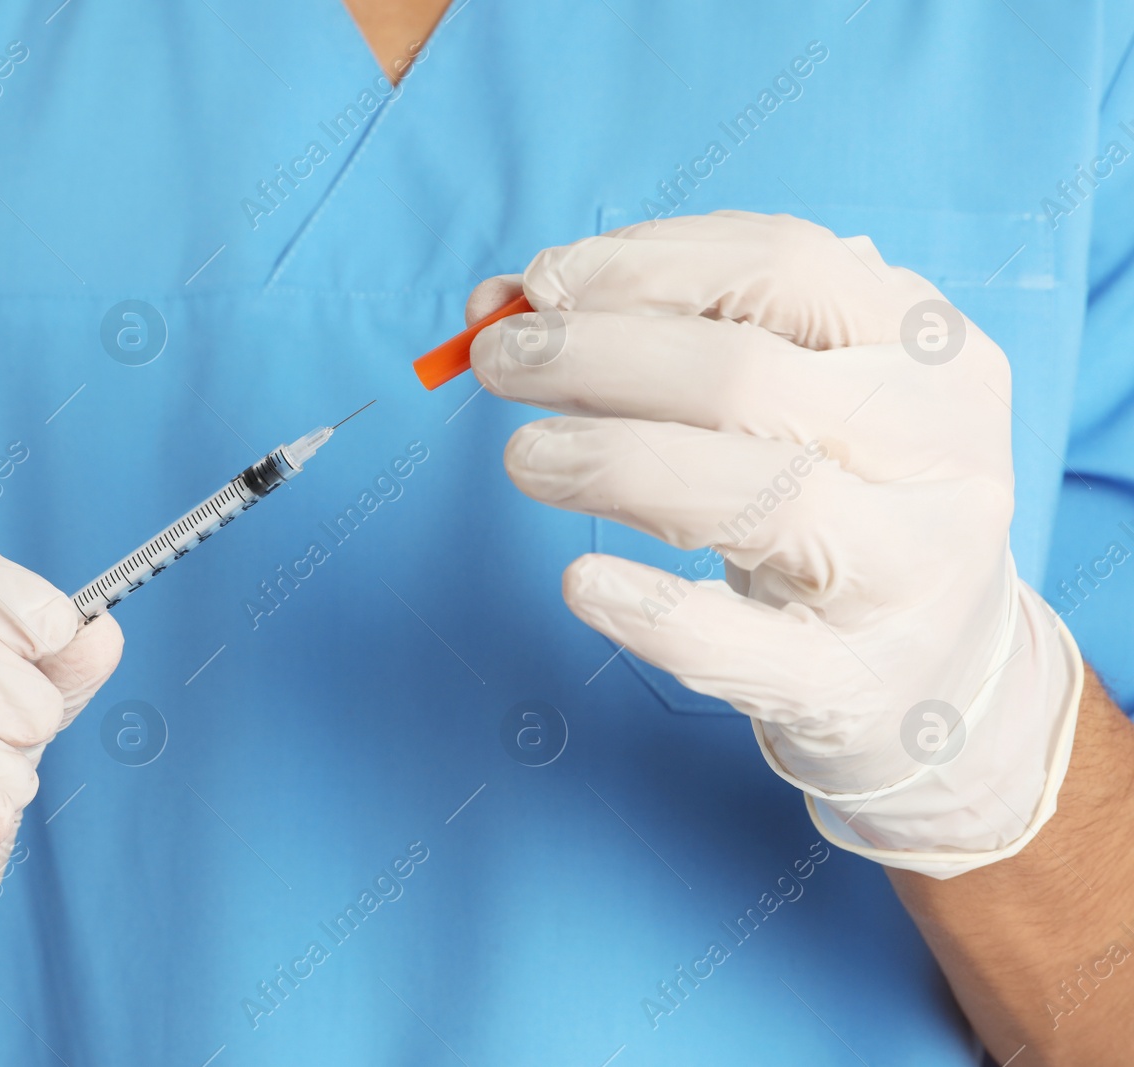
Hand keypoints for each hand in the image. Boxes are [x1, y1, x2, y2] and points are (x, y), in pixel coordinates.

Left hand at [471, 211, 1082, 877]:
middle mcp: (941, 452)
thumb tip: (502, 302)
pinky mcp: (849, 684)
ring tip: (525, 457)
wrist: (936, 670)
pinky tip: (582, 582)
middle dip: (598, 357)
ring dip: (612, 463)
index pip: (784, 266)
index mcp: (929, 350)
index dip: (645, 265)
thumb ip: (657, 331)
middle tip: (501, 362)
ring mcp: (907, 574)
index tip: (543, 283)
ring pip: (756, 499)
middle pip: (749, 377)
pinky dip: (648, 611)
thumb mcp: (787, 397)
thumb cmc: (837, 495)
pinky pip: (738, 645)